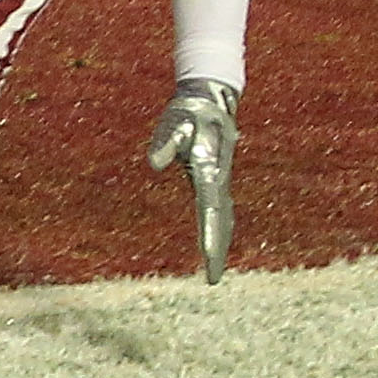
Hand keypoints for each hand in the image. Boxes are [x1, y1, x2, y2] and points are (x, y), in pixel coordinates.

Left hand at [142, 79, 238, 284]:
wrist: (210, 98)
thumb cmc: (187, 113)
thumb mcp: (172, 124)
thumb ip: (163, 144)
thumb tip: (154, 164)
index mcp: (209, 171)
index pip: (209, 210)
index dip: (210, 235)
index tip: (208, 258)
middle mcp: (218, 179)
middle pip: (220, 221)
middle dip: (217, 249)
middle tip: (212, 279)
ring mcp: (220, 180)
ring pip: (223, 218)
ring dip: (220, 243)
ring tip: (214, 270)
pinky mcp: (216, 178)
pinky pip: (220, 210)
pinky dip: (219, 229)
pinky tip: (216, 242)